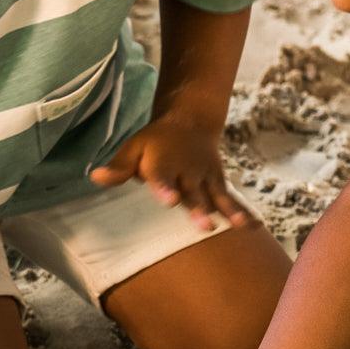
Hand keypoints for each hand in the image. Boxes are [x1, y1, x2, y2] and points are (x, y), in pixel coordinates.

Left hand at [89, 117, 249, 232]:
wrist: (190, 121)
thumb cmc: (154, 143)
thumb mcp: (133, 148)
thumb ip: (118, 167)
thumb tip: (95, 176)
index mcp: (163, 163)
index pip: (162, 177)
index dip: (165, 188)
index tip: (169, 200)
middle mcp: (187, 171)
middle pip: (193, 192)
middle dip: (198, 209)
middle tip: (204, 226)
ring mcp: (205, 177)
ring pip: (216, 196)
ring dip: (227, 212)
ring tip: (238, 225)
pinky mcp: (218, 183)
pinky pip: (231, 199)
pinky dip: (243, 211)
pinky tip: (253, 227)